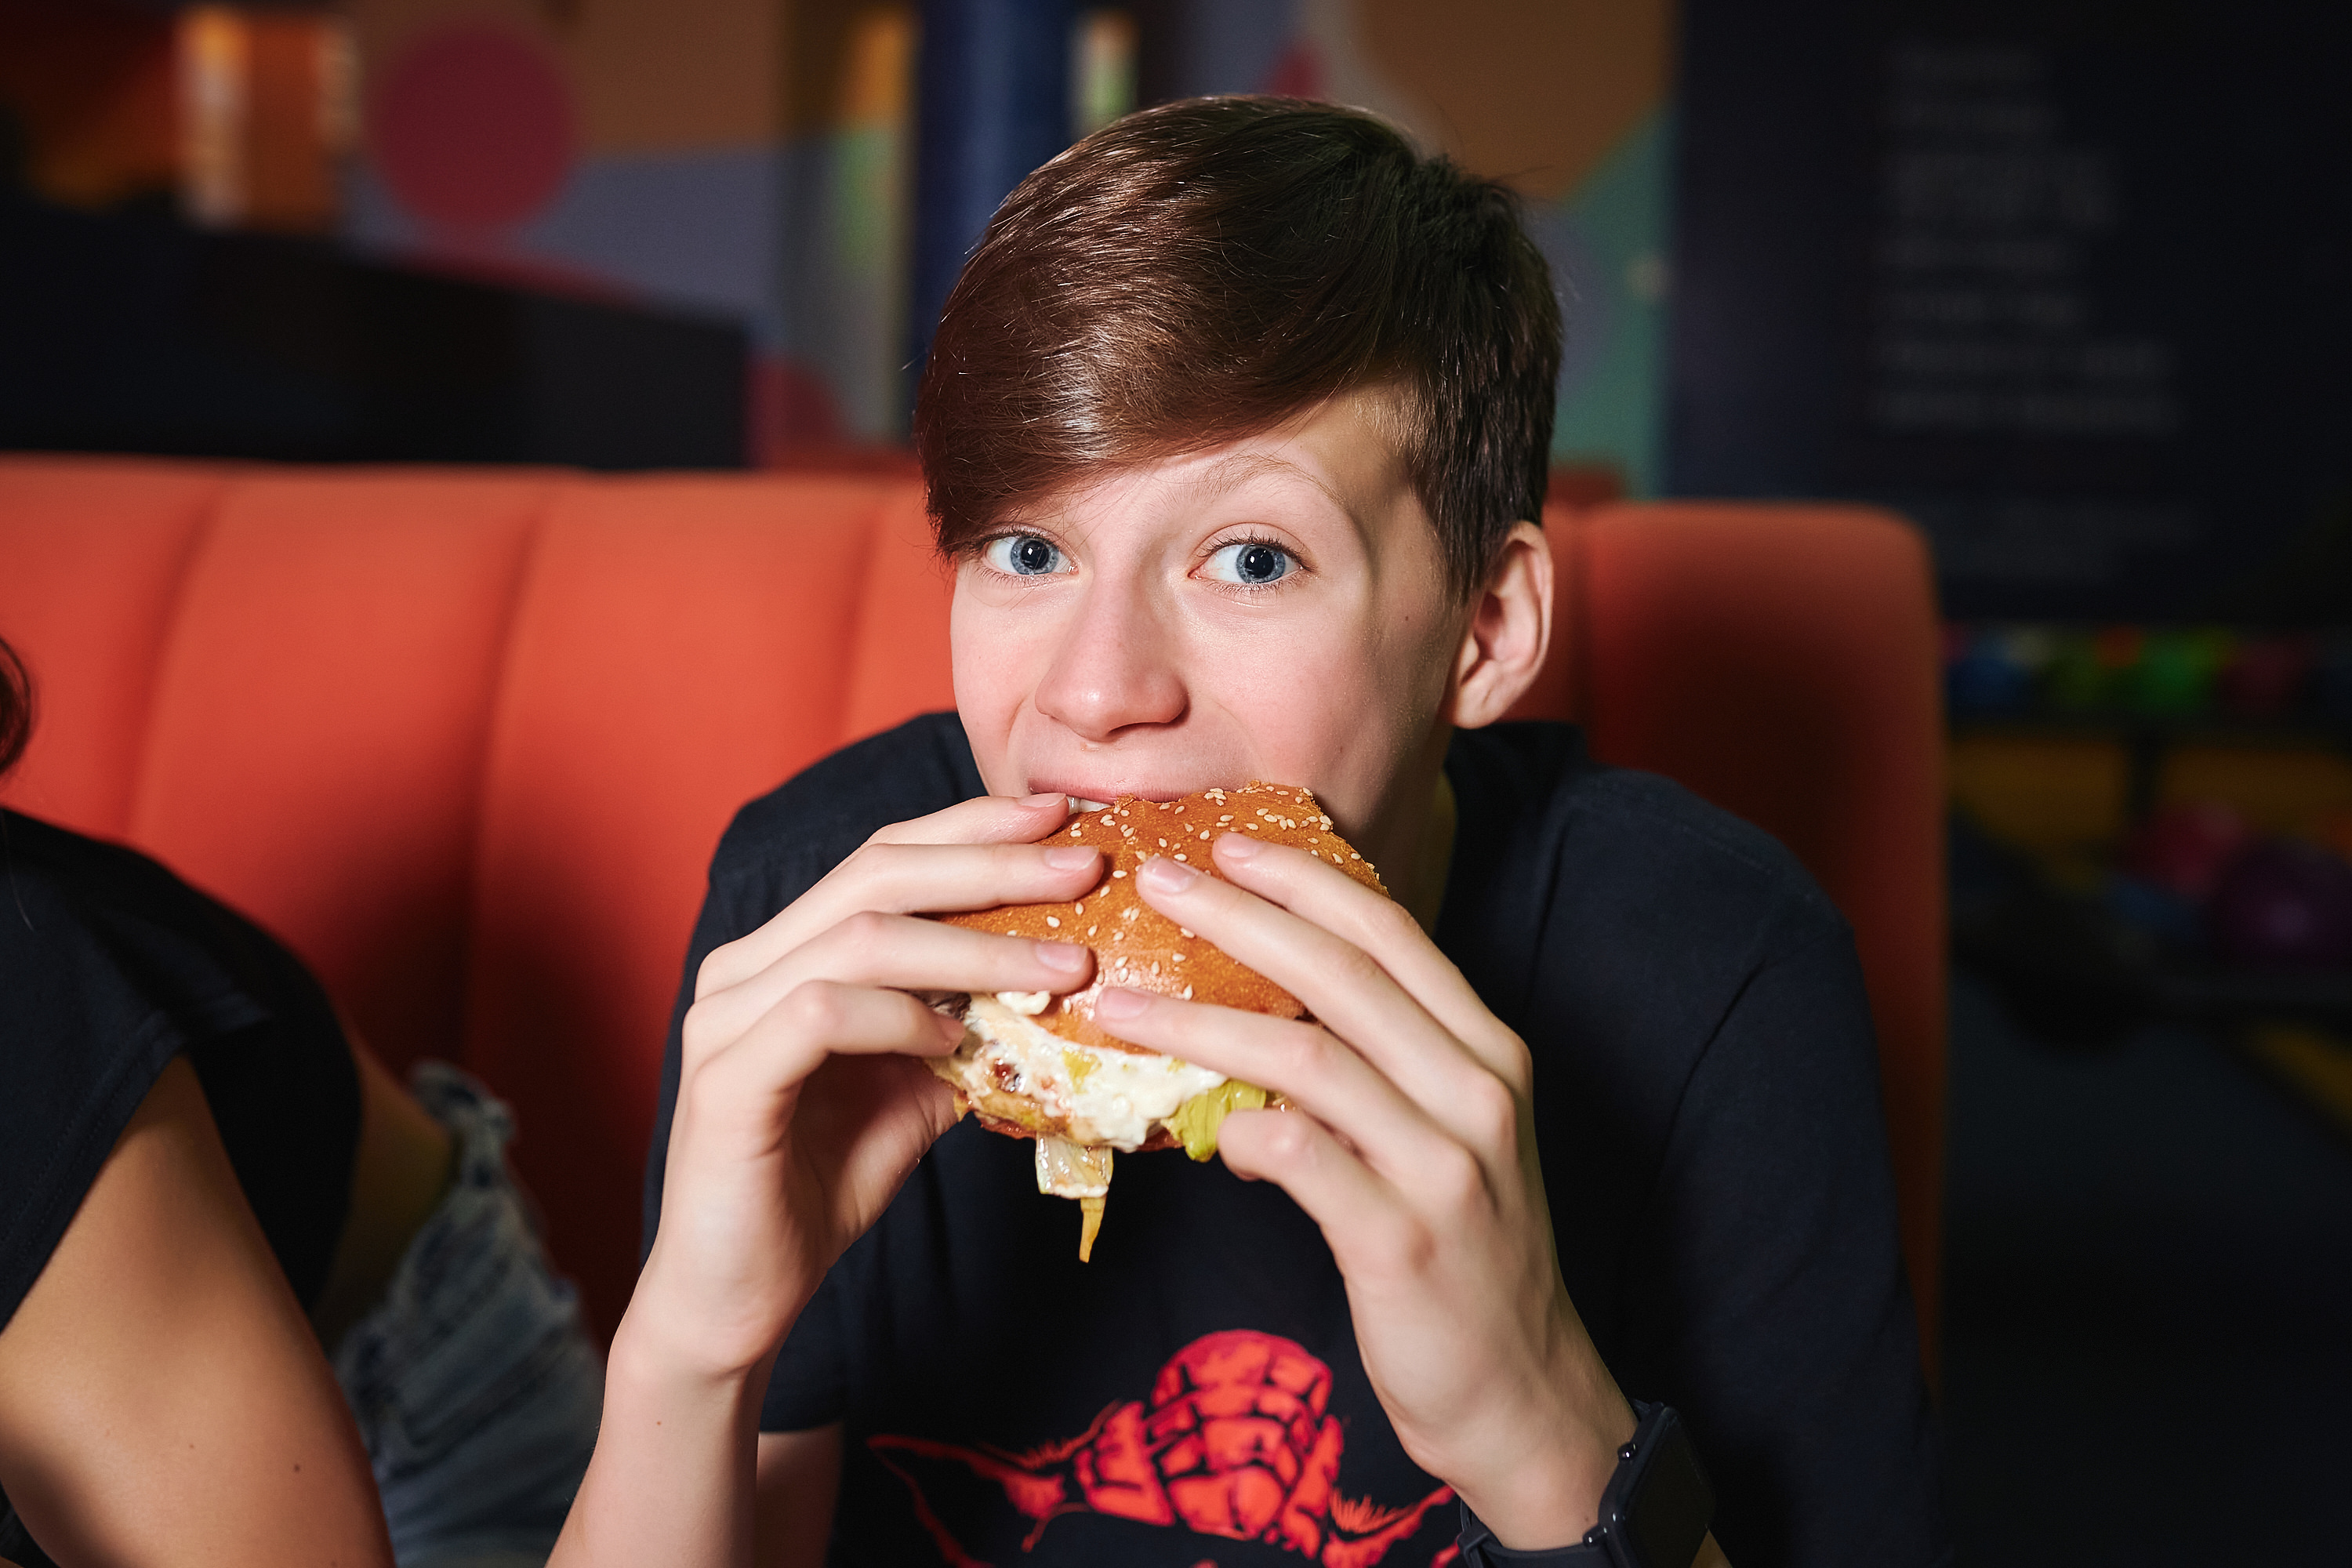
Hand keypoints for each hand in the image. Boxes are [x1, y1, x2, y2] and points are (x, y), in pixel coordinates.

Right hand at [633, 793, 1101, 1381]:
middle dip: (991, 863)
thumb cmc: (819, 1189)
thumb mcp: (916, 1093)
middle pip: (875, 873)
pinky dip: (900, 1016)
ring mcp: (727, 1018)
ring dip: (975, 948)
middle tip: (1084, 868)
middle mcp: (747, 966)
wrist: (737, 1300)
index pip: (884, 858)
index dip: (974, 829)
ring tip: (1065, 968)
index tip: (1062, 819)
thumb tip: (1061, 983)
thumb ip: (965, 1030)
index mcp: (786, 952)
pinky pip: (822, 1015)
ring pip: (860, 939)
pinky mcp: (726, 1080)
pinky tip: (956, 1039)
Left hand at [1094, 834, 1635, 1550]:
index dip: (1305, 876)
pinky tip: (1192, 1130)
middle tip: (1154, 880)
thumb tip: (1254, 1020)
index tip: (1227, 842)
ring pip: (1307, 1055)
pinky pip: (1299, 1156)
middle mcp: (1475, 1090)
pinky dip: (1234, 1130)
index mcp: (1485, 1049)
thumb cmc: (1465, 1256)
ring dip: (1201, 1020)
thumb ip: (1371, 1071)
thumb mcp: (1437, 1138)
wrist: (1525, 1393)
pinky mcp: (1401, 1237)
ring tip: (1121, 1004)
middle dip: (1238, 914)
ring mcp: (1444, 1162)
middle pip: (1341, 972)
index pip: (1390, 931)